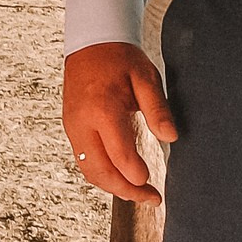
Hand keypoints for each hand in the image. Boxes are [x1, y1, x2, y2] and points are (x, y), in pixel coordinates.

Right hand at [62, 42, 178, 202]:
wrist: (90, 43)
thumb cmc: (121, 59)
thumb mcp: (146, 78)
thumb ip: (157, 109)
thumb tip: (171, 138)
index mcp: (103, 109)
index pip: (119, 154)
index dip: (136, 174)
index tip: (153, 185)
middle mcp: (82, 123)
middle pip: (100, 171)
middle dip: (125, 190)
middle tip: (150, 198)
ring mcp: (72, 127)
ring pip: (89, 170)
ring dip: (112, 186)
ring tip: (138, 193)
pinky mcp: (70, 128)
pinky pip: (83, 160)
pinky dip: (102, 174)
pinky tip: (121, 178)